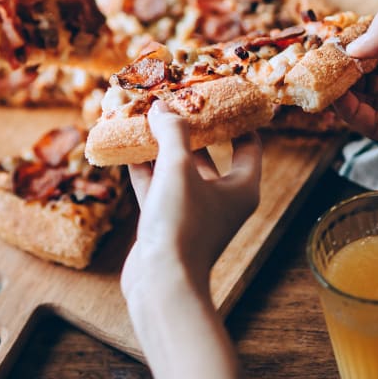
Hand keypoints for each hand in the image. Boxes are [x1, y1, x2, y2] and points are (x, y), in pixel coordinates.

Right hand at [122, 103, 261, 302]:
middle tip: (175, 102)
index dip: (237, 118)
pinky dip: (144, 168)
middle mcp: (221, 199)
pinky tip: (128, 147)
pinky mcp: (166, 223)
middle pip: (209, 154)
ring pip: (178, 170)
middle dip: (190, 129)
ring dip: (162, 147)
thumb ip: (172, 133)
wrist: (161, 283)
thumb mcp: (179, 169)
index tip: (221, 96)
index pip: (249, 144)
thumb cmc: (182, 224)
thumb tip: (162, 106)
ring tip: (146, 119)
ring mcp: (192, 212)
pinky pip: (157, 187)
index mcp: (242, 188)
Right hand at [334, 0, 377, 150]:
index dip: (357, 51)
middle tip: (318, 66)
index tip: (332, 47)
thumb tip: (354, 48)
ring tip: (319, 82)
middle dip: (344, 73)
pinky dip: (352, 114)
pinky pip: (374, 125)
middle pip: (371, 80)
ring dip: (342, 93)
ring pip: (368, 103)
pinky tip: (336, 100)